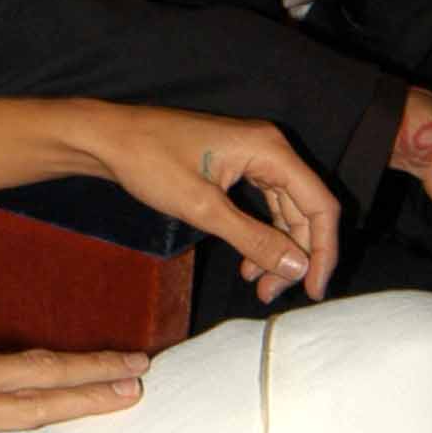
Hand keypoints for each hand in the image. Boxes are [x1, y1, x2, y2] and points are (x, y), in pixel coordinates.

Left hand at [80, 104, 340, 305]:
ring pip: (284, 210)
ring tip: (259, 286)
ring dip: (277, 249)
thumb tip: (296, 267)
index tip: (313, 290)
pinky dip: (259, 235)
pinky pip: (263, 204)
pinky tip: (248, 264)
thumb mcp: (202, 208)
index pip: (319, 204)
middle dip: (295, 255)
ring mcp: (253, 154)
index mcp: (269, 149)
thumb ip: (253, 238)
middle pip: (304, 209)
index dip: (323, 250)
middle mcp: (269, 148)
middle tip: (273, 294)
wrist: (108, 138)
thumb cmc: (149, 162)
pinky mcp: (236, 164)